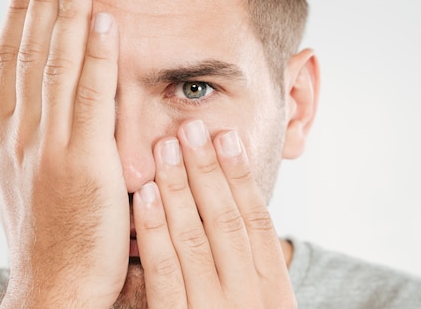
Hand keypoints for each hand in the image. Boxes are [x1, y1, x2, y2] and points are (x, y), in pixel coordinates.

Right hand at [0, 0, 128, 308]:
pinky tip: (103, 20)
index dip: (19, 18)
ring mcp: (49, 147)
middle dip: (38, 1)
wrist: (53, 290)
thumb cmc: (46, 241)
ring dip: (64, 14)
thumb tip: (32, 115)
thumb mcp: (21, 186)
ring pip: (55, 64)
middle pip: (28, 52)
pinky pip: (91, 96)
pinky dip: (96, 54)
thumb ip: (27, 145)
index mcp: (4, 139)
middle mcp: (19, 135)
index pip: (9, 62)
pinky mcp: (83, 163)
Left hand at [133, 120, 295, 308]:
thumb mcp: (258, 300)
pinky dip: (154, 228)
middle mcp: (246, 297)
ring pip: (192, 237)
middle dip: (206, 170)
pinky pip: (163, 271)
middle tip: (191, 128)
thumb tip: (236, 203)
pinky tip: (146, 195)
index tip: (226, 137)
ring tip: (165, 147)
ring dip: (178, 187)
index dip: (241, 175)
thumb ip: (249, 262)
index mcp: (274, 290)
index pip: (258, 221)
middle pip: (225, 221)